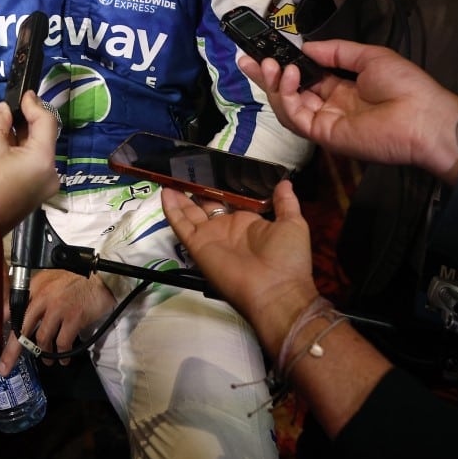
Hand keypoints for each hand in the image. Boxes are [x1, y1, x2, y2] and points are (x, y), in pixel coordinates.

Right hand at [0, 94, 59, 231]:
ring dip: (23, 137)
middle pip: (44, 138)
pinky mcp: (36, 194)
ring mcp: (46, 186)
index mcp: (44, 159)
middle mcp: (52, 172)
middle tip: (10, 107)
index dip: (34, 105)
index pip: (46, 122)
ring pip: (38, 152)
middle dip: (27, 121)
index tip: (23, 93)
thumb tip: (4, 109)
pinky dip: (22, 153)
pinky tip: (6, 145)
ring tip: (4, 124)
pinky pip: (34, 166)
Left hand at [0, 267, 115, 373]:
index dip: (5, 325)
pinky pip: (62, 343)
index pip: (13, 306)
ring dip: (43, 353)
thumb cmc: (74, 277)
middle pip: (23, 327)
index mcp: (35, 285)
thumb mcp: (49, 277)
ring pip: (42, 338)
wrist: (100, 276)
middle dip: (12, 351)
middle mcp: (43, 296)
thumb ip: (33, 292)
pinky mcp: (73, 318)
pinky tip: (64, 359)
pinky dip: (62, 355)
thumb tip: (15, 311)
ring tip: (47, 360)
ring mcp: (58, 308)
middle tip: (5, 367)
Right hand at [159, 181, 319, 343]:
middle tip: (186, 168)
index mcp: (247, 223)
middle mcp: (226, 229)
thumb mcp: (293, 224)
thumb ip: (285, 202)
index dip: (220, 187)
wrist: (276, 290)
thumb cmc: (287, 258)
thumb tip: (285, 181)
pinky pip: (181, 225)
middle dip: (196, 188)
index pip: (229, 201)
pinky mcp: (198, 246)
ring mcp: (210, 237)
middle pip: (205, 205)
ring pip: (189, 213)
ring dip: (180, 196)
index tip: (212, 167)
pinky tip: (165, 192)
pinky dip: (171, 210)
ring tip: (170, 176)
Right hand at [239, 39, 457, 182]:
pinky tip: (289, 75)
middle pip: (289, 91)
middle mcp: (329, 105)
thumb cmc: (404, 85)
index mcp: (341, 87)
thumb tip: (304, 47)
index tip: (265, 49)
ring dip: (274, 83)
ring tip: (269, 64)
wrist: (422, 117)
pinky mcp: (322, 135)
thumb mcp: (368, 56)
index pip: (304, 76)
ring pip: (286, 104)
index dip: (284, 64)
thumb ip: (334, 51)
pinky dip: (286, 95)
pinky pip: (295, 116)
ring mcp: (324, 122)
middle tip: (245, 58)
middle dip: (266, 75)